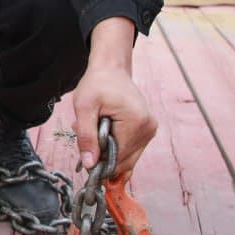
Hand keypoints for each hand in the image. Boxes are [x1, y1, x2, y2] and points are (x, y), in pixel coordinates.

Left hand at [71, 17, 156, 177]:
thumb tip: (89, 165)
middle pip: (124, 161)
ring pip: (127, 158)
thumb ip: (86, 137)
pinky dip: (115, 147)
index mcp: (137, 123)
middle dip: (103, 155)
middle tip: (88, 137)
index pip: (118, 159)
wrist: (111, 70)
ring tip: (97, 130)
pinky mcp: (147, 131)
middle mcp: (149, 129)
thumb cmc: (97, 84)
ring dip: (108, 151)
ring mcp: (150, 130)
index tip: (84, 152)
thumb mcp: (84, 108)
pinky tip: (106, 132)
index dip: (99, 161)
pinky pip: (130, 150)